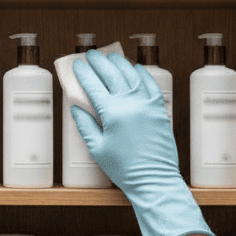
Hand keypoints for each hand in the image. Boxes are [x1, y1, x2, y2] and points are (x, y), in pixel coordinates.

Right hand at [72, 50, 215, 235]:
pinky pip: (151, 84)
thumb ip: (85, 125)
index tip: (76, 65)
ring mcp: (147, 104)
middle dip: (99, 61)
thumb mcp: (97, 149)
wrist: (154, 180)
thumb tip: (76, 107)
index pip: (93, 85)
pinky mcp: (159, 109)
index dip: (83, 73)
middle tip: (91, 54)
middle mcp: (130, 104)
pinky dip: (142, 74)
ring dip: (120, 63)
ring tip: (111, 56)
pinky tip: (136, 69)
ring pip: (132, 74)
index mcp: (112, 113)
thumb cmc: (124, 169)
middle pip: (112, 74)